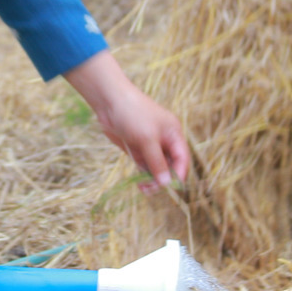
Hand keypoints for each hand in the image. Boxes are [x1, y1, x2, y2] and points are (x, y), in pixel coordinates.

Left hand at [62, 51, 191, 190]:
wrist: (109, 100)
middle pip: (170, 165)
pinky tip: (139, 184)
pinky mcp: (137, 148)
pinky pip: (144, 166)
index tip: (170, 188)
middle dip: (164, 179)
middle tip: (152, 190)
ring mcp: (150, 145)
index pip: (182, 158)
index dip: (179, 174)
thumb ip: (157, 162)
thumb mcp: (147, 138)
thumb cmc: (133, 114)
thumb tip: (166, 183)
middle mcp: (164, 140)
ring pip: (156, 168)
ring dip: (152, 180)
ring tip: (144, 189)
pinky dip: (143, 175)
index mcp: (173, 134)